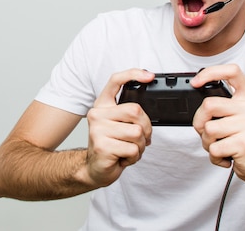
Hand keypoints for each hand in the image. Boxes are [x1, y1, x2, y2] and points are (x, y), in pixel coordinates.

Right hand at [84, 69, 153, 186]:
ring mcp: (98, 130)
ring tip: (128, 149)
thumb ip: (129, 114)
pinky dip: (134, 157)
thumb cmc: (111, 145)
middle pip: (135, 111)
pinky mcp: (102, 146)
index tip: (149, 76)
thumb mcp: (118, 124)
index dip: (133, 74)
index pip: (115, 81)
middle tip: (141, 138)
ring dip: (140, 146)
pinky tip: (123, 157)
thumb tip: (148, 110)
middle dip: (146, 128)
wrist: (96, 169)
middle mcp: (97, 114)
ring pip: (137, 133)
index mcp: (103, 105)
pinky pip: (133, 149)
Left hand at [192, 64, 244, 184]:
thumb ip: (224, 105)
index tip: (195, 83)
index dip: (210, 73)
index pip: (232, 71)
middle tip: (208, 133)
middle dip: (200, 122)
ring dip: (208, 143)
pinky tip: (226, 156)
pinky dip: (215, 157)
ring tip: (221, 145)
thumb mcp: (241, 115)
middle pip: (209, 105)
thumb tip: (198, 98)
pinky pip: (214, 149)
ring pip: (209, 130)